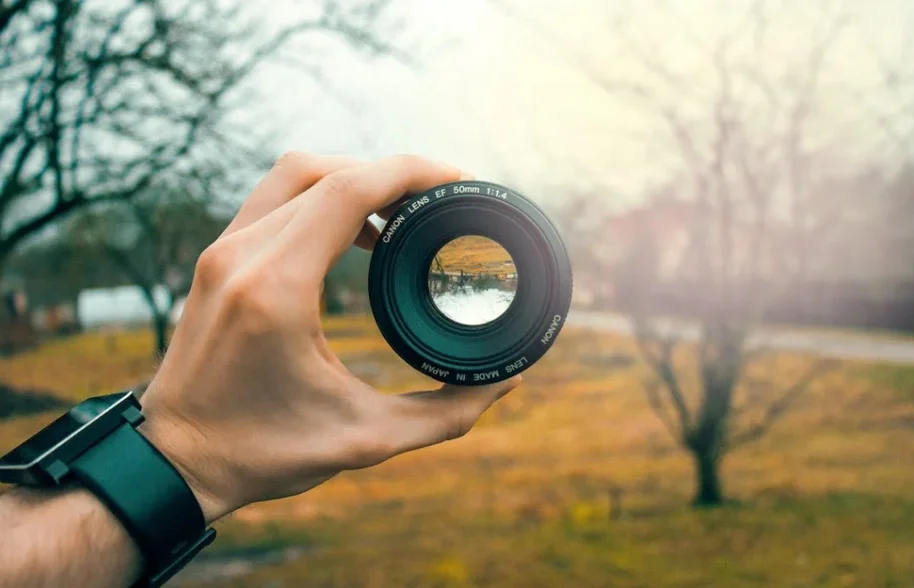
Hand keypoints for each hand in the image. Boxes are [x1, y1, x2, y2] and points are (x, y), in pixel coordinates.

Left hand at [137, 153, 520, 522]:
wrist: (172, 461)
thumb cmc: (261, 454)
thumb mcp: (364, 441)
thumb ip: (445, 414)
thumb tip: (506, 384)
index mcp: (276, 290)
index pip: (348, 190)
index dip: (411, 172)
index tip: (457, 180)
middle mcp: (242, 256)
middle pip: (325, 170)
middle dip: (390, 172)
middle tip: (438, 198)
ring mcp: (222, 252)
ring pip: (294, 174)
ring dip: (352, 177)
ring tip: (400, 213)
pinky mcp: (215, 259)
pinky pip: (273, 199)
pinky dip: (319, 196)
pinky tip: (355, 231)